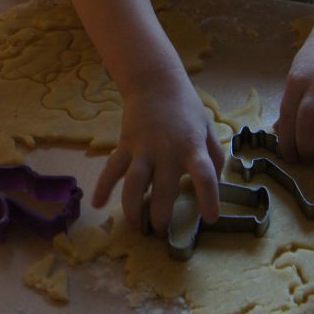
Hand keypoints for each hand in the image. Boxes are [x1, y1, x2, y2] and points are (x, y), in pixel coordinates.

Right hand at [92, 71, 224, 233]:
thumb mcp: (207, 128)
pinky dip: (103, 187)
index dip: (208, 199)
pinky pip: (112, 169)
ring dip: (133, 210)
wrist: (155, 83)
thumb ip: (215, 156)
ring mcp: (143, 148)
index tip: (209, 219)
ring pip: (134, 185)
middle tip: (161, 231)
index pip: (204, 176)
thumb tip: (215, 185)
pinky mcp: (125, 145)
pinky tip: (97, 204)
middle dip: (162, 216)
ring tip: (137, 226)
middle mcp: (167, 150)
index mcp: (192, 147)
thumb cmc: (186, 108)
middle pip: (164, 190)